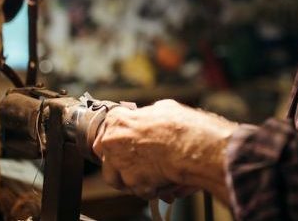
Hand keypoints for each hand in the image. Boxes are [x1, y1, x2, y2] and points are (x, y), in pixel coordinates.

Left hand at [93, 99, 236, 199]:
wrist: (192, 147)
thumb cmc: (181, 126)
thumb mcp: (164, 108)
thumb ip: (149, 116)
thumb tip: (151, 117)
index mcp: (117, 120)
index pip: (107, 129)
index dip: (119, 137)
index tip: (125, 142)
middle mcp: (112, 141)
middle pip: (105, 155)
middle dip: (119, 159)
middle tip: (136, 160)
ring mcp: (120, 164)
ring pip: (116, 177)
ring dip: (130, 178)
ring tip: (150, 174)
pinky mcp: (132, 183)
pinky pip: (138, 189)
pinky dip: (150, 188)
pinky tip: (162, 180)